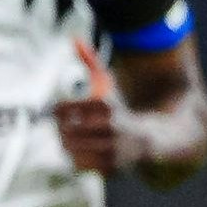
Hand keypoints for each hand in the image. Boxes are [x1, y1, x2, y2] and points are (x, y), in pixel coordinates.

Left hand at [54, 38, 121, 173]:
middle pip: (72, 130)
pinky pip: (80, 164)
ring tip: (65, 135)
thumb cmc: (120, 108)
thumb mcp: (108, 84)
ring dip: (65, 142)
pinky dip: (74, 157)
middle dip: (61, 127)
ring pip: (73, 149)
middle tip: (57, 124)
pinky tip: (76, 149)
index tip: (54, 109)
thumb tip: (73, 38)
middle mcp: (114, 130)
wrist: (152, 140)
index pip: (77, 108)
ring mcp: (113, 151)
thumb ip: (90, 62)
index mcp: (111, 108)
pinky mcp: (111, 168)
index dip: (61, 109)